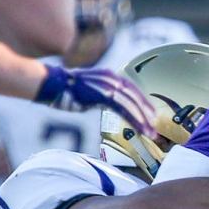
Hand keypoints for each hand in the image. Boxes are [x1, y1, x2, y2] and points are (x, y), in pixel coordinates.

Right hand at [36, 65, 155, 136]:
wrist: (53, 83)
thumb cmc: (68, 90)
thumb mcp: (91, 90)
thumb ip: (104, 95)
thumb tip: (113, 104)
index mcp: (110, 76)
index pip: (132, 90)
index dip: (143, 103)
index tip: (152, 115)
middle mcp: (112, 78)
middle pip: (136, 96)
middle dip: (148, 112)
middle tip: (156, 126)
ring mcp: (107, 86)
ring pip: (132, 104)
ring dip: (143, 120)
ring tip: (151, 133)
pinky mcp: (102, 95)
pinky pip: (122, 109)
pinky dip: (134, 120)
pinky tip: (140, 129)